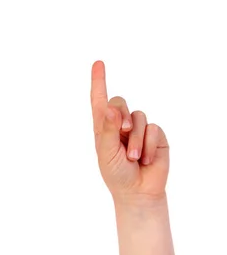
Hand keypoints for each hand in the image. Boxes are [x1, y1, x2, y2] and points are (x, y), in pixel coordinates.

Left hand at [90, 61, 169, 204]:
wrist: (138, 191)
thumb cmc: (116, 174)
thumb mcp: (106, 153)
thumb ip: (108, 129)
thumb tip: (109, 106)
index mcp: (103, 129)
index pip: (99, 102)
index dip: (99, 82)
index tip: (98, 63)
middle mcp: (120, 125)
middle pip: (119, 102)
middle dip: (121, 116)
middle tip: (123, 133)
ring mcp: (139, 129)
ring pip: (138, 117)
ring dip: (136, 140)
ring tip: (134, 158)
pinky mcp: (156, 135)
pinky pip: (154, 129)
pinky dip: (148, 145)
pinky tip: (146, 159)